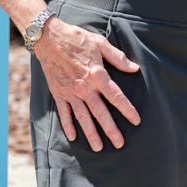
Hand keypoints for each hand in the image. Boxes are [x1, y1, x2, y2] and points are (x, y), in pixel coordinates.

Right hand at [33, 16, 140, 150]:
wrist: (50, 39)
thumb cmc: (77, 38)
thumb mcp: (100, 43)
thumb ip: (118, 58)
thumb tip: (135, 68)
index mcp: (98, 75)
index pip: (116, 97)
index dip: (127, 109)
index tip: (136, 121)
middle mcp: (85, 88)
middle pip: (100, 113)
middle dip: (111, 130)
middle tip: (120, 144)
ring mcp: (71, 92)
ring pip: (83, 117)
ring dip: (91, 134)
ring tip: (99, 148)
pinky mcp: (59, 93)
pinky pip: (64, 113)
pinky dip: (68, 125)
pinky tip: (74, 137)